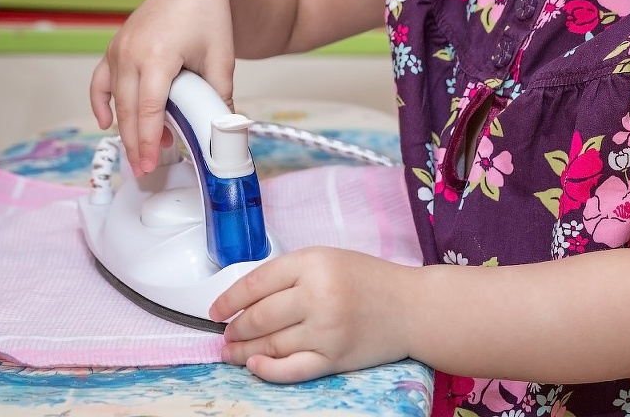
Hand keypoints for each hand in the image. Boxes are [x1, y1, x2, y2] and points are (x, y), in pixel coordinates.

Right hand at [88, 0, 236, 176]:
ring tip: (139, 152)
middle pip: (128, 109)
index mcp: (159, 54)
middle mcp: (132, 52)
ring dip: (125, 127)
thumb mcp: (221, 60)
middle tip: (143, 168)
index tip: (150, 162)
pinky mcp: (115, 47)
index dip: (148, 139)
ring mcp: (119, 49)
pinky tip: (106, 123)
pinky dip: (101, 103)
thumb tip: (223, 133)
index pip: (149, 108)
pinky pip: (100, 81)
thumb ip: (219, 97)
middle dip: (135, 142)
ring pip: (115, 99)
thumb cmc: (209, 16)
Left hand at [212, 247, 415, 381]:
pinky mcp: (335, 358)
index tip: (216, 311)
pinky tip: (255, 367)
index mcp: (314, 263)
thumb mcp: (329, 259)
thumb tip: (247, 300)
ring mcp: (326, 330)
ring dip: (244, 352)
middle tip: (225, 334)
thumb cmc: (369, 280)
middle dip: (235, 329)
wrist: (412, 307)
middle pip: (259, 317)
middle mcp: (319, 295)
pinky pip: (292, 369)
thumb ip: (291, 274)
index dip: (229, 299)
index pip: (257, 283)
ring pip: (270, 345)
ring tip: (231, 352)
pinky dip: (268, 371)